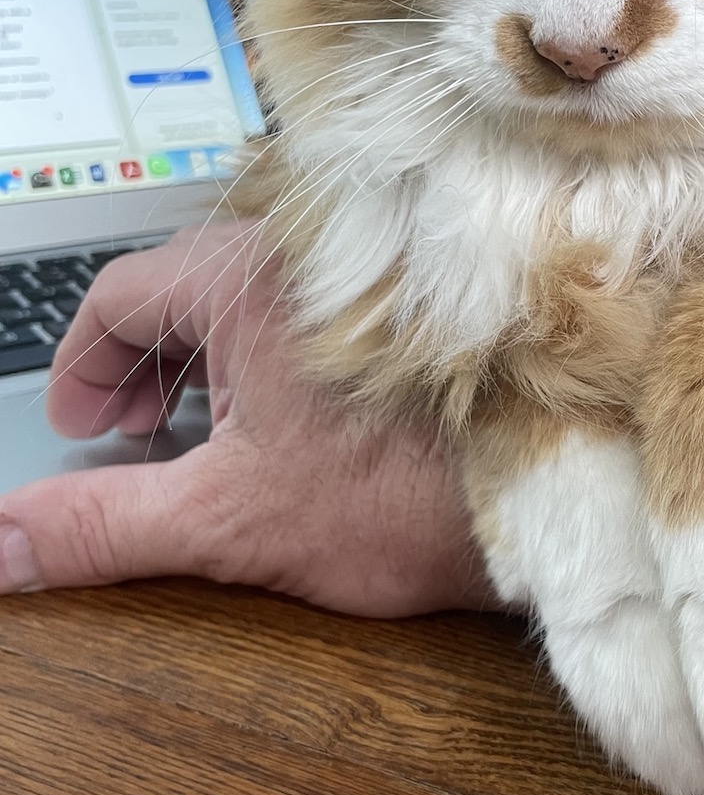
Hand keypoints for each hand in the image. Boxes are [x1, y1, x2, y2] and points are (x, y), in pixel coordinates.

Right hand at [0, 222, 490, 614]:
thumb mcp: (232, 518)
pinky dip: (284, 354)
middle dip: (147, 365)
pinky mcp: (418, 302)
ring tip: (209, 431)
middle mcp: (315, 252)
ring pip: (261, 297)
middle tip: (130, 430)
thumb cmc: (419, 489)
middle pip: (189, 288)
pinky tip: (295, 415)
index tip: (79, 423)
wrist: (558, 485)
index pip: (121, 293)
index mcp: (251, 276)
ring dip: (216, 360)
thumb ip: (105, 525)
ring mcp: (373, 272)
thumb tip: (4, 542)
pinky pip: (323, 309)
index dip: (82, 366)